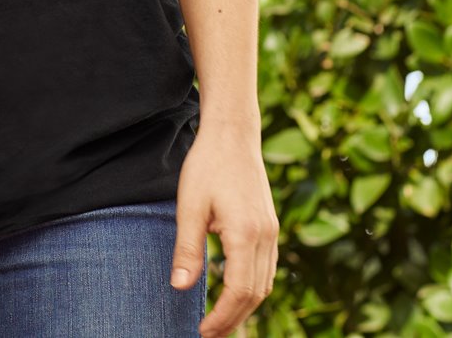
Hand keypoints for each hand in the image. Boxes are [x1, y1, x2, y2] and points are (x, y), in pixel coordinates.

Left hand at [171, 128, 278, 336]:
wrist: (233, 135)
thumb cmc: (207, 166)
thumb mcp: (189, 206)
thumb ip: (187, 248)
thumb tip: (179, 287)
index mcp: (246, 233)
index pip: (239, 290)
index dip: (222, 316)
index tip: (202, 330)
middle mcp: (266, 236)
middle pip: (256, 293)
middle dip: (234, 320)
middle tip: (209, 335)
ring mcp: (272, 231)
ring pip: (265, 284)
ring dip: (245, 307)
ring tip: (221, 323)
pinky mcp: (270, 226)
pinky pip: (267, 268)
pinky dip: (253, 288)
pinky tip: (235, 295)